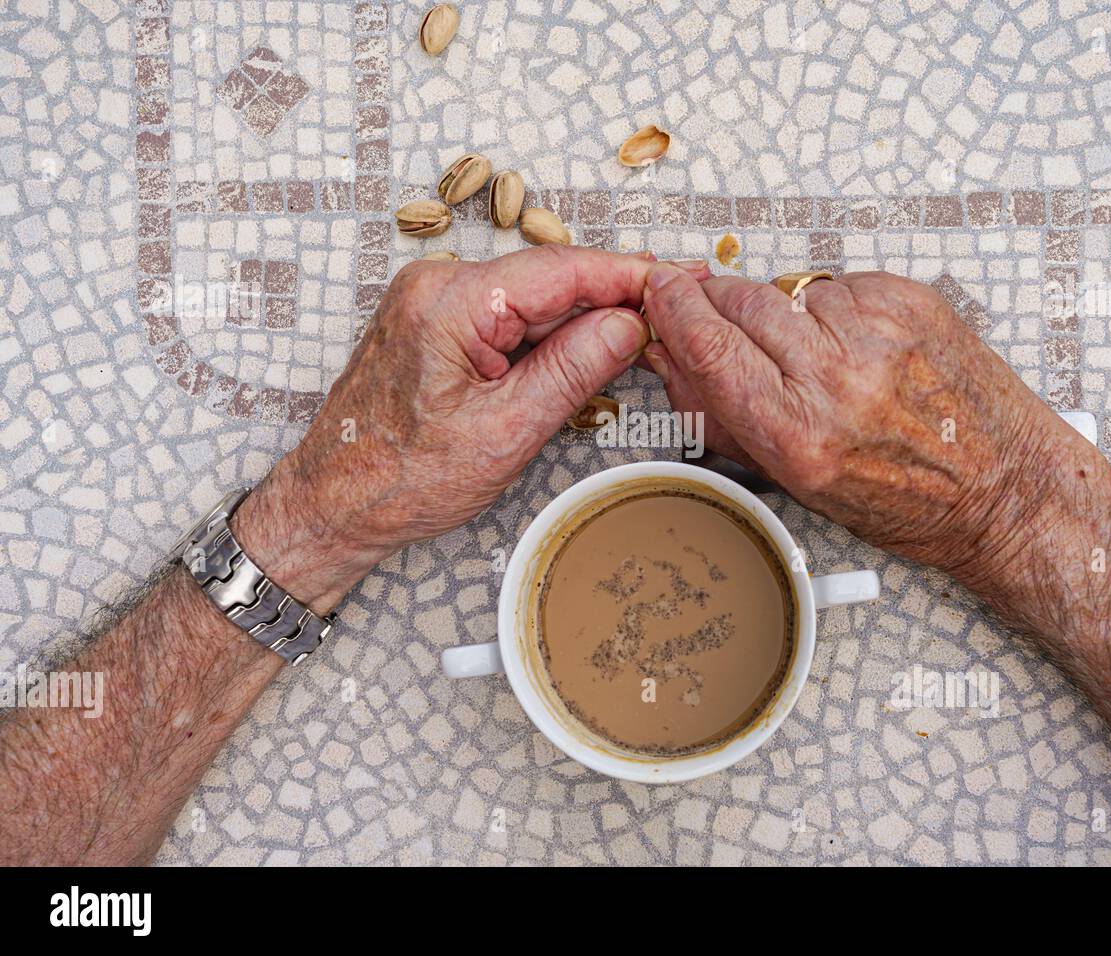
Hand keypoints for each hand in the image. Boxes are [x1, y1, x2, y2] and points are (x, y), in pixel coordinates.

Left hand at [232, 247, 709, 611]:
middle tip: (673, 324)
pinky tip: (585, 361)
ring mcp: (434, 302)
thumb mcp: (507, 430)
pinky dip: (549, 340)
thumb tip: (629, 324)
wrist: (333, 504)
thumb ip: (574, 369)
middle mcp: (437, 285)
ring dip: (583, 326)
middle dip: (613, 303)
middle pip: (551, 281)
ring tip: (641, 349)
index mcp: (451, 300)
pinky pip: (508, 319)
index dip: (630, 276)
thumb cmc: (401, 478)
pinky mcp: (437, 325)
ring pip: (533, 302)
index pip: (564, 270)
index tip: (680, 283)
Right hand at [639, 264, 1098, 587]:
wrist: (1004, 489)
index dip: (674, 310)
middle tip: (726, 321)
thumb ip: (719, 414)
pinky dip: (835, 310)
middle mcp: (839, 379)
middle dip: (722, 305)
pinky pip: (840, 286)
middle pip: (742, 301)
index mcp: (800, 435)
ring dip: (787, 315)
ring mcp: (879, 332)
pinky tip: (858, 347)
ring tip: (822, 360)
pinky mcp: (911, 301)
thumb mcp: (795, 482)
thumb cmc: (908, 501)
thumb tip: (669, 358)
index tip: (660, 290)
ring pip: (790, 291)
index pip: (709, 345)